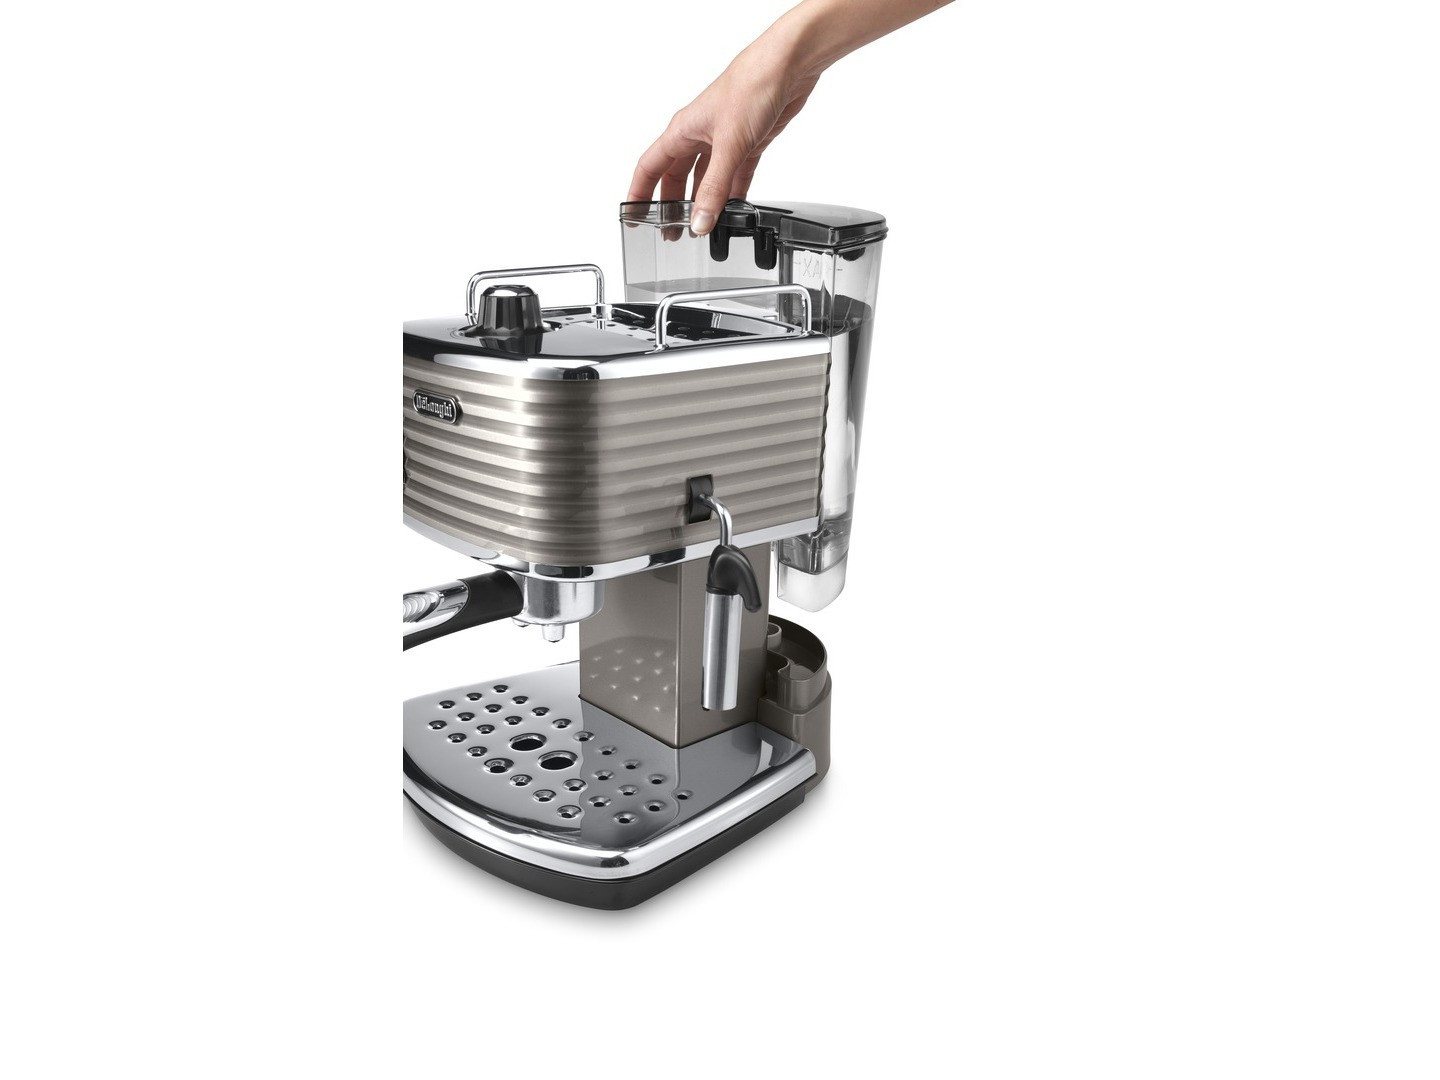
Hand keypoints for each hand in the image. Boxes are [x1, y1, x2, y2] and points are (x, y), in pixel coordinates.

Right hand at [627, 43, 819, 236]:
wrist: (787, 67)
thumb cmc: (751, 86)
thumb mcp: (728, 145)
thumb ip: (714, 188)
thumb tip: (700, 221)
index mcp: (683, 131)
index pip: (650, 167)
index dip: (640, 193)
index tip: (635, 216)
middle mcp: (699, 136)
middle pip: (677, 177)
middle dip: (673, 204)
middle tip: (672, 231)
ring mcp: (723, 141)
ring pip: (706, 179)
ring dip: (704, 203)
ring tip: (702, 227)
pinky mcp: (747, 144)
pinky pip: (734, 177)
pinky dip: (733, 194)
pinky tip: (733, 210)